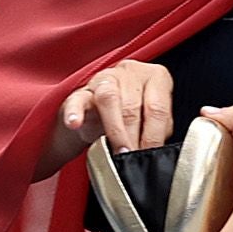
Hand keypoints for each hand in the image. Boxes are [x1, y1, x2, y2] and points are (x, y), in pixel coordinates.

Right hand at [56, 59, 174, 155]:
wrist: (100, 113)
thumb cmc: (132, 117)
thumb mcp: (151, 121)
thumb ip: (157, 132)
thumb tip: (157, 153)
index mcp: (155, 77)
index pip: (157, 108)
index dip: (154, 136)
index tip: (150, 155)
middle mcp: (130, 73)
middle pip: (132, 106)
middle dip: (133, 137)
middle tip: (133, 158)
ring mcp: (103, 79)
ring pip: (108, 99)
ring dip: (114, 130)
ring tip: (117, 151)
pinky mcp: (80, 92)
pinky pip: (77, 100)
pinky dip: (75, 113)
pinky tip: (75, 124)